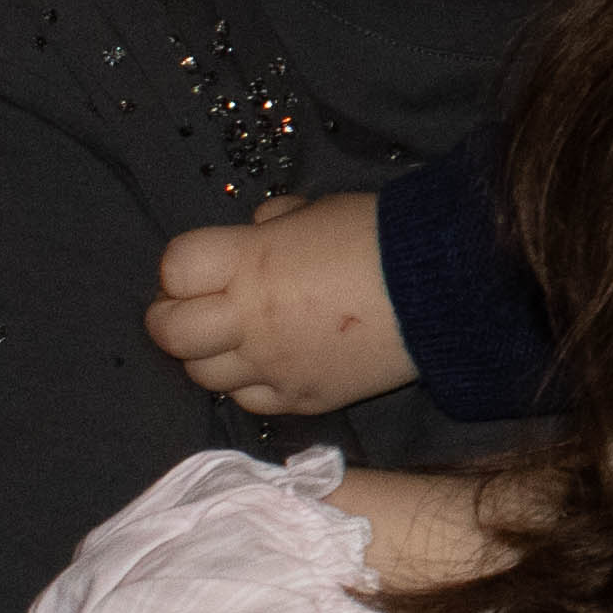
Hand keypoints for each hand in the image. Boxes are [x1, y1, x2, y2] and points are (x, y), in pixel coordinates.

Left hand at [139, 192, 411, 420]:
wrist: (441, 289)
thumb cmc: (379, 236)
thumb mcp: (315, 211)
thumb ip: (272, 226)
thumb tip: (256, 233)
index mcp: (250, 263)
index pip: (175, 268)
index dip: (180, 268)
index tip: (200, 267)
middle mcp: (251, 320)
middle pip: (171, 332)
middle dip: (172, 319)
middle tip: (195, 309)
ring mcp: (274, 366)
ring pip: (204, 376)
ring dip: (209, 355)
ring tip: (235, 339)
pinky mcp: (303, 399)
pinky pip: (251, 400)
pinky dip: (251, 383)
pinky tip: (272, 363)